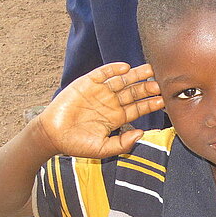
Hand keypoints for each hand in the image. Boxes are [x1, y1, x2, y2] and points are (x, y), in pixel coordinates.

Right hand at [35, 62, 164, 157]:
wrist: (52, 135)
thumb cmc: (77, 144)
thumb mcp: (103, 149)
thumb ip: (123, 143)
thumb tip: (141, 133)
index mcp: (117, 118)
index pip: (138, 108)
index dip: (150, 104)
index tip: (163, 100)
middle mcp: (111, 103)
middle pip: (133, 93)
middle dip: (147, 87)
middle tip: (160, 82)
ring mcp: (99, 92)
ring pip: (121, 81)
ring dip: (135, 75)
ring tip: (149, 69)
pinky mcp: (86, 83)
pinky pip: (102, 74)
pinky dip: (113, 69)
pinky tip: (125, 67)